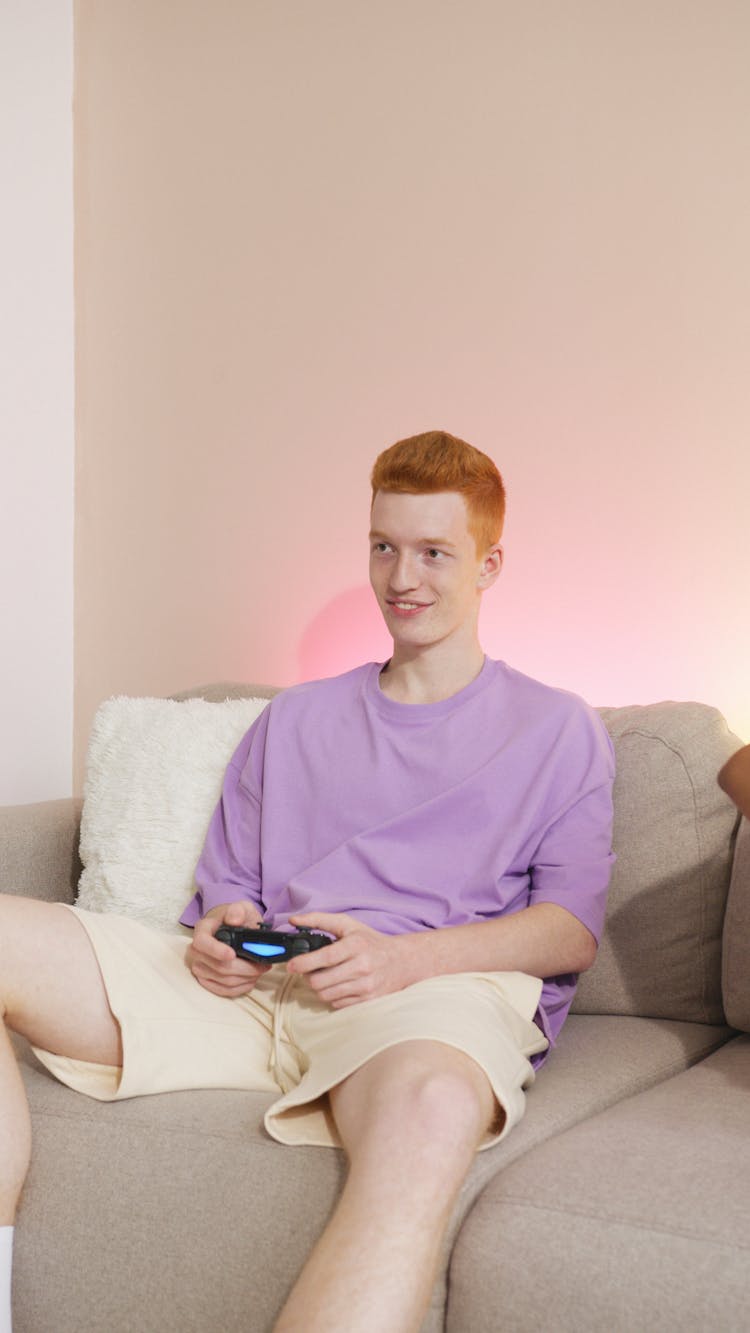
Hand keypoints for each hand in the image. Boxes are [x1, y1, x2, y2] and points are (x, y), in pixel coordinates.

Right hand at [188, 901, 269, 996]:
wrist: (231, 929)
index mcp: (202, 930)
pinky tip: (250, 980)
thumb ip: (238, 910)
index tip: (232, 954)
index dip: (216, 950)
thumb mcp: (241, 908)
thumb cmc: (236, 918)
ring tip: (260, 970)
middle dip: (244, 968)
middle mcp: (196, 950)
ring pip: (223, 980)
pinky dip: (240, 988)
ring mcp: (199, 967)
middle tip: (263, 965)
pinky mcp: (206, 980)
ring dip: (245, 978)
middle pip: (217, 966)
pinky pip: (222, 991)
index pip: (202, 942)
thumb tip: (234, 920)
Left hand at [286, 912, 420, 1007]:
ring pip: (326, 995)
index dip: (303, 963)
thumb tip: (293, 920)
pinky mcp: (368, 1000)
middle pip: (320, 981)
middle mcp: (362, 966)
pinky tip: (338, 985)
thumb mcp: (347, 924)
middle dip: (308, 977)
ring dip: (319, 987)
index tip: (291, 965)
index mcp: (356, 945)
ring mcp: (366, 986)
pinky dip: (332, 996)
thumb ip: (319, 920)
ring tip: (324, 977)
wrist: (401, 961)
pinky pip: (337, 1004)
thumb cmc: (370, 941)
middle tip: (309, 970)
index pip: (324, 957)